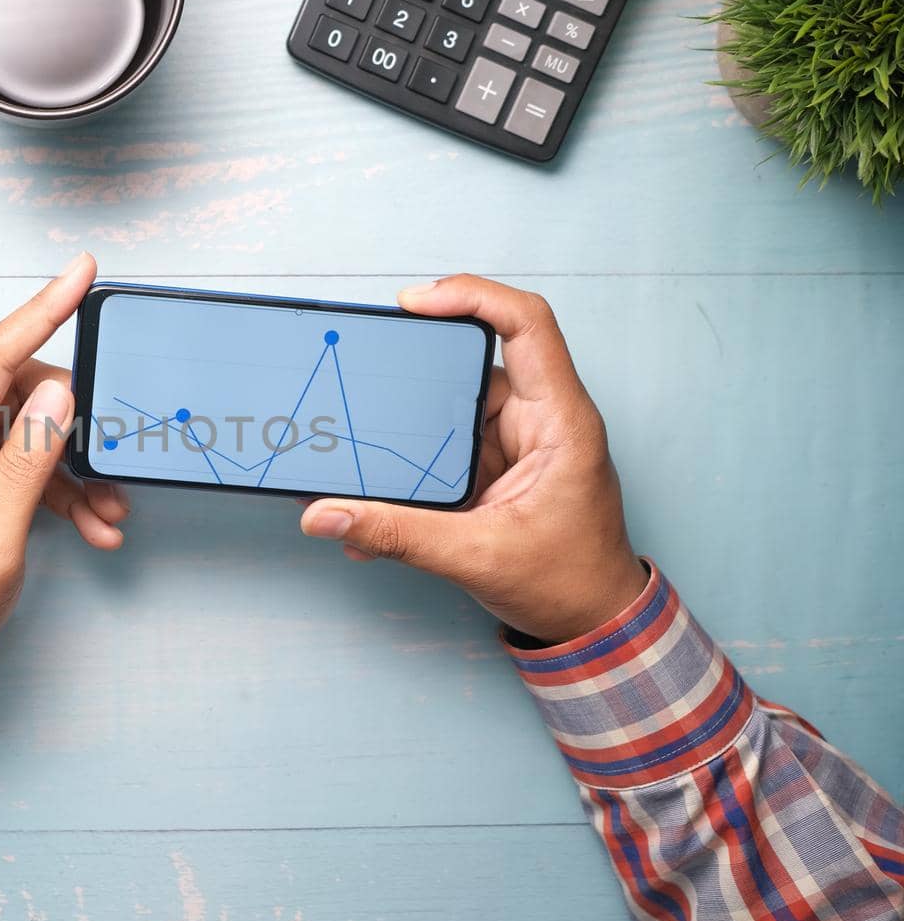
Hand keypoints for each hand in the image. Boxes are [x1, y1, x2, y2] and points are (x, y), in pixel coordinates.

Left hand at [0, 254, 129, 771]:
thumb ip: (27, 463)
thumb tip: (60, 395)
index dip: (41, 309)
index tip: (82, 271)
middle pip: (15, 392)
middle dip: (75, 423)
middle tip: (119, 460)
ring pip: (21, 431)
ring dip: (71, 469)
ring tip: (110, 515)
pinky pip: (10, 464)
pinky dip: (51, 489)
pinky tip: (90, 525)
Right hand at [300, 275, 647, 644]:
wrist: (592, 624)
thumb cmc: (568, 584)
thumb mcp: (475, 557)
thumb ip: (396, 534)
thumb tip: (327, 515)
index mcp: (560, 421)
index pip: (526, 324)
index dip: (471, 297)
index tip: (415, 303)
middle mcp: (540, 418)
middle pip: (472, 361)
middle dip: (416, 368)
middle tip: (365, 366)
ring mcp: (516, 439)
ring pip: (450, 404)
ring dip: (407, 425)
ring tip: (362, 435)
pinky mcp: (496, 463)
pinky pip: (444, 444)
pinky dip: (410, 463)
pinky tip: (379, 488)